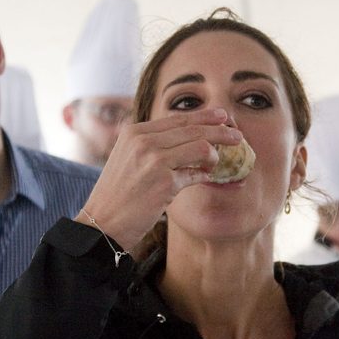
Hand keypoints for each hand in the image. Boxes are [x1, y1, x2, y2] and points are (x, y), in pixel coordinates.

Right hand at [76, 108, 242, 251]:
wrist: (101, 222)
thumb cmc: (116, 195)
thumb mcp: (127, 158)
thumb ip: (151, 145)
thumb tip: (187, 138)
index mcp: (134, 132)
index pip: (176, 118)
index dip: (203, 116)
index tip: (222, 117)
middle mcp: (143, 142)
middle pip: (192, 129)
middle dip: (220, 131)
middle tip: (237, 136)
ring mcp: (154, 161)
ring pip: (201, 147)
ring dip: (215, 155)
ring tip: (217, 163)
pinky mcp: (164, 183)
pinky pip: (196, 174)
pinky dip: (204, 176)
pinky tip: (207, 178)